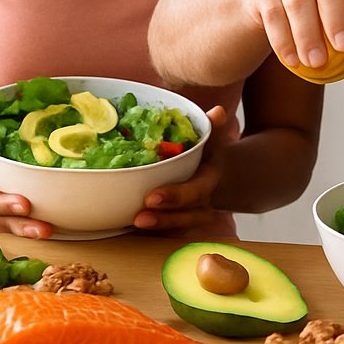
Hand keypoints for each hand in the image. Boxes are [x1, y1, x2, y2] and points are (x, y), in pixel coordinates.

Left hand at [134, 105, 238, 232]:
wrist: (217, 179)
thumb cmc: (207, 157)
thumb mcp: (213, 141)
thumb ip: (213, 127)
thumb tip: (218, 111)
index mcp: (208, 183)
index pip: (194, 193)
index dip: (175, 197)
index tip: (152, 197)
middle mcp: (200, 206)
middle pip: (184, 218)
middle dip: (162, 219)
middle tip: (139, 216)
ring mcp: (188, 218)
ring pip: (174, 230)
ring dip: (154, 228)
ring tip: (132, 224)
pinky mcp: (174, 225)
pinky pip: (162, 233)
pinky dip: (146, 233)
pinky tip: (125, 227)